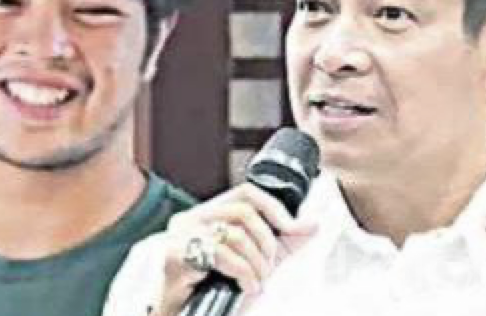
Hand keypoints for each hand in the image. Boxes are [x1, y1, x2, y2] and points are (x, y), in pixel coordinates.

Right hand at [151, 184, 316, 315]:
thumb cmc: (214, 292)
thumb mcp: (255, 262)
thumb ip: (282, 242)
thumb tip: (310, 225)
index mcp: (208, 215)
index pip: (245, 193)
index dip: (273, 207)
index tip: (292, 228)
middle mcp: (192, 218)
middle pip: (243, 211)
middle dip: (266, 243)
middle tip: (267, 270)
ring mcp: (180, 234)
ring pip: (235, 234)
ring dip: (256, 264)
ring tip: (255, 282)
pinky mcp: (175, 252)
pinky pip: (220, 253)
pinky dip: (242, 273)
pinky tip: (245, 286)